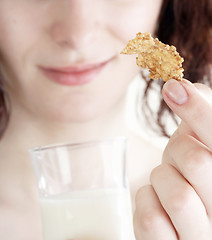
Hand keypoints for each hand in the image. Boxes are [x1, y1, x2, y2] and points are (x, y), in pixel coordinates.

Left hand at [134, 79, 211, 238]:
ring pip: (176, 194)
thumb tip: (185, 87)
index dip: (199, 109)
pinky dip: (146, 200)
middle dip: (177, 149)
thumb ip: (200, 119)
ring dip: (162, 176)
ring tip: (168, 180)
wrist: (181, 218)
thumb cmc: (194, 177)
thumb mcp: (200, 145)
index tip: (173, 86)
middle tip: (177, 154)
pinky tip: (155, 201)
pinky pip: (151, 219)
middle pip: (197, 162)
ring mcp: (202, 236)